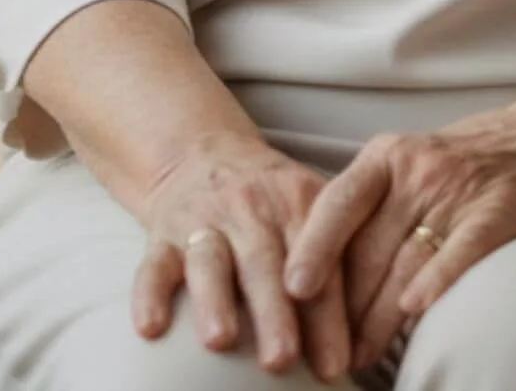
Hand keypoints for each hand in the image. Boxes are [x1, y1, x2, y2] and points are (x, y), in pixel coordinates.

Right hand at [129, 128, 354, 379]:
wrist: (202, 152)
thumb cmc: (270, 201)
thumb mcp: (309, 209)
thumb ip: (334, 263)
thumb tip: (365, 338)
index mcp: (297, 203)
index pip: (318, 263)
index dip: (327, 314)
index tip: (336, 364)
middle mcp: (250, 209)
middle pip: (263, 262)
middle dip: (273, 312)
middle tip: (282, 359)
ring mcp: (203, 220)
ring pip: (209, 259)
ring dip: (214, 300)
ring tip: (220, 340)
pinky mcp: (163, 233)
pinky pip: (152, 263)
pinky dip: (149, 294)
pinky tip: (151, 326)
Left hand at [281, 94, 515, 372]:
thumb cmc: (473, 158)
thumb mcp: (413, 163)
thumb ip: (374, 204)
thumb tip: (330, 266)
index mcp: (388, 155)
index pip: (337, 203)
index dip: (312, 248)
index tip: (291, 289)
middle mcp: (417, 169)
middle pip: (368, 246)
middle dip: (344, 305)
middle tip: (327, 348)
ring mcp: (458, 190)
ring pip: (405, 262)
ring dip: (379, 317)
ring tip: (361, 354)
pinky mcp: (498, 212)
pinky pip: (459, 252)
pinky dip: (434, 282)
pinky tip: (414, 312)